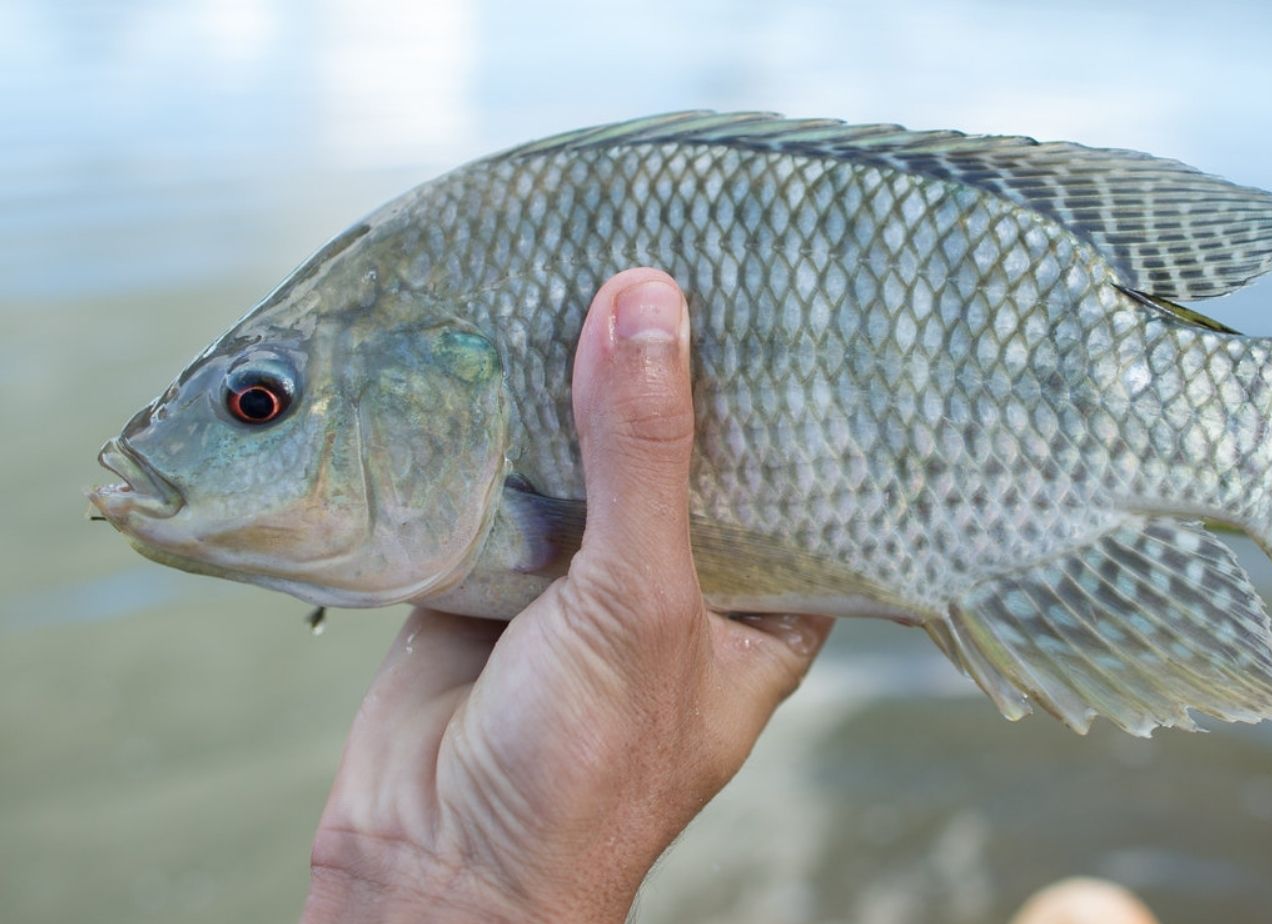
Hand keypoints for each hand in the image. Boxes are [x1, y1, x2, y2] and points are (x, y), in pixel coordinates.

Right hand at [301, 268, 833, 922]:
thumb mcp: (639, 602)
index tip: (806, 296)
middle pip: (688, 453)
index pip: (803, 481)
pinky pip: (505, 477)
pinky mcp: (498, 570)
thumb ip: (644, 455)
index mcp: (760, 604)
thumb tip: (648, 302)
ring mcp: (586, 575)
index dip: (802, 399)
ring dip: (582, 384)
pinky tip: (501, 334)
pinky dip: (497, 422)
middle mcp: (680, 581)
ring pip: (592, 457)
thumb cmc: (583, 770)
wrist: (433, 865)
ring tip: (597, 260)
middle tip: (691, 245)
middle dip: (677, 371)